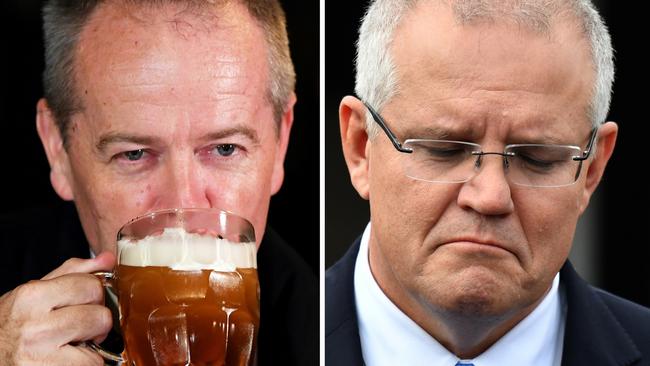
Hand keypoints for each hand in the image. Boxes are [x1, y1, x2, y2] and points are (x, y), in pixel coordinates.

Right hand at [0, 252, 114, 364]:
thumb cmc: (10, 328)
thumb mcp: (33, 295)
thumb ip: (72, 273)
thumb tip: (107, 259)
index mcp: (31, 295)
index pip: (91, 284)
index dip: (94, 296)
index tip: (83, 305)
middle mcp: (34, 322)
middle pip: (100, 314)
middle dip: (96, 321)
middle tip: (79, 329)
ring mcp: (40, 350)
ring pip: (98, 339)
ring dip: (93, 343)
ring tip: (73, 345)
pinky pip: (92, 363)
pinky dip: (87, 362)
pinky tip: (68, 360)